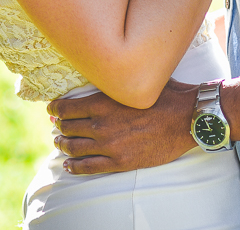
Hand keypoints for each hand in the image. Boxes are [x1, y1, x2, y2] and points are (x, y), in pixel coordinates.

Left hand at [48, 79, 198, 174]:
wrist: (186, 119)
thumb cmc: (165, 95)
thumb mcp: (136, 81)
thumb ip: (116, 81)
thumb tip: (106, 72)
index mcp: (103, 102)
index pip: (67, 108)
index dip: (56, 109)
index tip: (53, 110)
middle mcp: (101, 124)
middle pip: (68, 128)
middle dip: (59, 127)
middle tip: (56, 127)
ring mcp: (110, 145)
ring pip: (75, 148)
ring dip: (63, 145)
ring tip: (60, 143)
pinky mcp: (120, 161)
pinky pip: (89, 167)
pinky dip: (74, 167)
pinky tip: (68, 165)